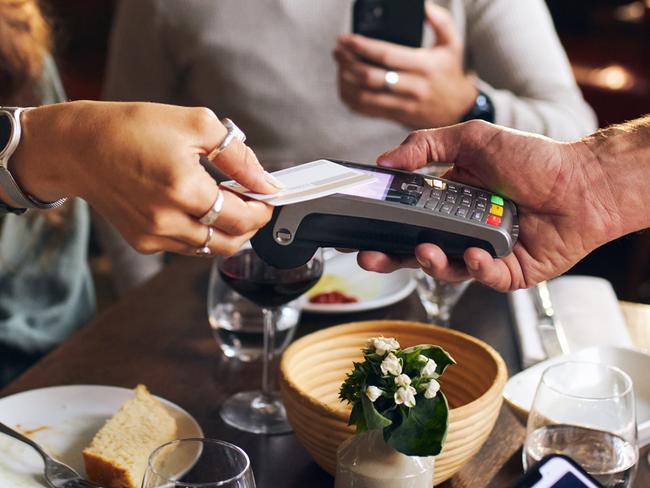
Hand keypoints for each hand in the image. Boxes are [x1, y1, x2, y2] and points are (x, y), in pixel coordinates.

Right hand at [12, 101, 279, 255]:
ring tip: (227, 203)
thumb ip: (238, 156)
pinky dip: (202, 233)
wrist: (78, 147)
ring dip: (228, 231)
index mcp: (184, 189)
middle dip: (250, 225)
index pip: (242, 218)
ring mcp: (154, 236)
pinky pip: (187, 247)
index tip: (268, 197)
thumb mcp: (196, 125)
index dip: (262, 210)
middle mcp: (168, 221)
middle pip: (231, 242)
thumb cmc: (133, 129)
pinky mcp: (143, 243)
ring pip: (210, 249)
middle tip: (253, 203)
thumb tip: (266, 181)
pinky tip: (199, 209)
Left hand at [334, 2, 476, 128]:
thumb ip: (440, 21)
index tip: (345, 38)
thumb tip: (423, 5)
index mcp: (424, 66)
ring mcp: (403, 105)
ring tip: (339, 66)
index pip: (386, 56)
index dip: (362, 46)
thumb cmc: (449, 71)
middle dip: (348, 63)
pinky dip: (351, 98)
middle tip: (337, 51)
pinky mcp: (395, 116)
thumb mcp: (452, 44)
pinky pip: (366, 110)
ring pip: (365, 96)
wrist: (457, 109)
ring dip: (346, 81)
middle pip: (371, 77)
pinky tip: (344, 85)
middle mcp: (413, 87)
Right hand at [357, 120, 622, 290]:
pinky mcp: (509, 272)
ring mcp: (485, 252)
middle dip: (391, 257)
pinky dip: (478, 268)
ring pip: (448, 268)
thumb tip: (384, 160)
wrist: (584, 182)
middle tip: (369, 257)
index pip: (408, 217)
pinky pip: (485, 278)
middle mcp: (463, 229)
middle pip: (418, 250)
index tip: (359, 230)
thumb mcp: (474, 138)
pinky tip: (479, 255)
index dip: (384, 226)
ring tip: (426, 250)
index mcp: (451, 200)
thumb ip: (426, 145)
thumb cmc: (534, 158)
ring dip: (432, 262)